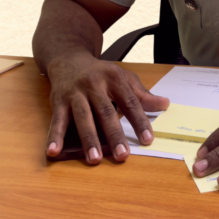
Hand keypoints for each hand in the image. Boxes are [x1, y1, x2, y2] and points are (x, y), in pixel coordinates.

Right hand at [44, 51, 169, 164]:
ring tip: (94, 159)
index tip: (147, 139)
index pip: (130, 102)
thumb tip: (165, 104)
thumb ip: (142, 94)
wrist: (69, 59)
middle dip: (114, 134)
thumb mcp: (123, 78)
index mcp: (114, 79)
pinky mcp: (59, 102)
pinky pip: (57, 121)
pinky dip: (54, 137)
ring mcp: (76, 93)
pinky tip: (53, 152)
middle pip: (106, 112)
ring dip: (88, 140)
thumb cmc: (100, 73)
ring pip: (83, 118)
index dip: (139, 121)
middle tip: (122, 155)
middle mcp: (95, 85)